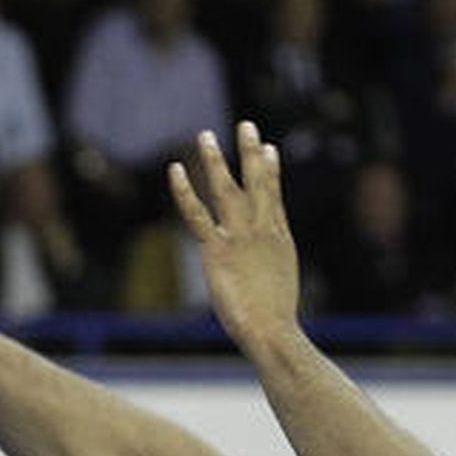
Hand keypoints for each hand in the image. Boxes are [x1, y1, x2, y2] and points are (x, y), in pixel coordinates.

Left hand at [168, 120, 300, 348]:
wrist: (272, 330)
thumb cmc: (276, 321)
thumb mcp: (279, 286)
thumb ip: (271, 272)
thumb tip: (270, 278)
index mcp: (278, 238)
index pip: (273, 196)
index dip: (271, 171)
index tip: (270, 149)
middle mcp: (261, 229)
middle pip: (257, 182)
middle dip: (252, 152)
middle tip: (247, 125)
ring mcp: (239, 235)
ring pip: (226, 189)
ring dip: (215, 160)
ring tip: (205, 136)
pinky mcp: (217, 248)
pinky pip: (196, 212)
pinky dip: (184, 191)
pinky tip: (175, 170)